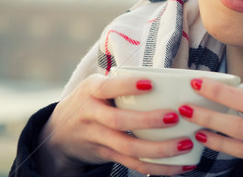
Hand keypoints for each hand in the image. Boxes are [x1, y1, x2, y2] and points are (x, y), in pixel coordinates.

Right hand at [35, 74, 197, 175]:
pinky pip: (133, 164)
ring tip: (185, 144)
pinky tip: (178, 166)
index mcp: (91, 90)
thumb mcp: (96, 85)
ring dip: (158, 149)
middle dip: (147, 121)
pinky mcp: (107, 155)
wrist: (58, 134)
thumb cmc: (90, 101)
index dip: (128, 86)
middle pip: (119, 121)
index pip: (108, 88)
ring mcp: (98, 138)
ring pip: (128, 148)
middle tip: (174, 117)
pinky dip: (156, 167)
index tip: (151, 84)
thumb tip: (165, 76)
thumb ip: (120, 81)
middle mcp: (92, 114)